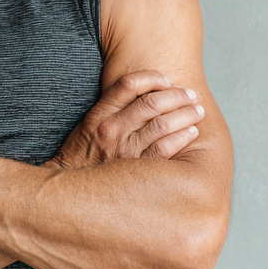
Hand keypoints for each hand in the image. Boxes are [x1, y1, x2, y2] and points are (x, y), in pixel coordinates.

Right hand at [47, 70, 202, 169]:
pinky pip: (164, 149)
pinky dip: (181, 138)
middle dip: (176, 95)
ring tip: (197, 112)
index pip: (129, 84)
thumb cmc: (81, 156)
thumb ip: (110, 108)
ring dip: (185, 115)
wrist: (70, 191)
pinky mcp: (136, 169)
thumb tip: (142, 93)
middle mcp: (112, 129)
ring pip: (162, 124)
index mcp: (100, 115)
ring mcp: (125, 150)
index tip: (167, 79)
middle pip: (151, 102)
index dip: (152, 78)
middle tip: (191, 95)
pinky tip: (191, 133)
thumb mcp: (87, 126)